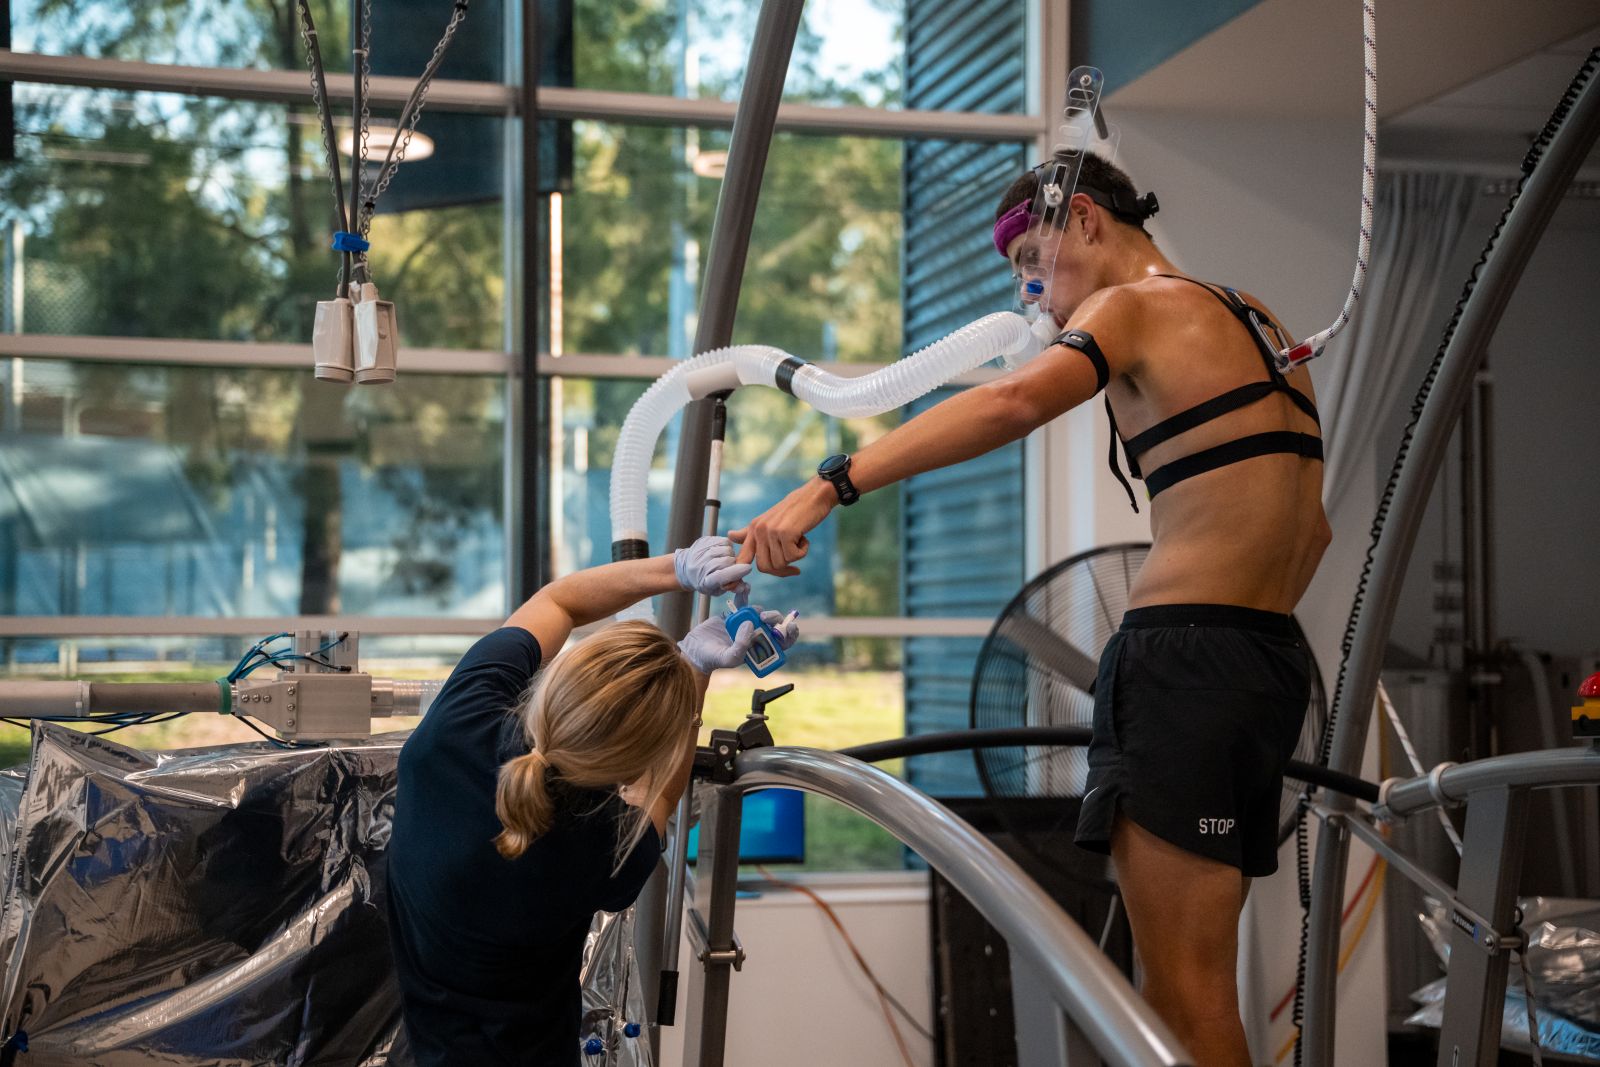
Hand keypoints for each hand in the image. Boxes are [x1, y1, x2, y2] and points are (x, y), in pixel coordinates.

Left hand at [673, 535, 751, 596]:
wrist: (687, 568)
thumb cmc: (705, 581)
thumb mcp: (716, 590)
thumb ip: (731, 587)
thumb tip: (745, 587)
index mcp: (705, 582)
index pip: (722, 576)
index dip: (736, 572)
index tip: (748, 568)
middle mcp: (701, 566)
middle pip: (727, 561)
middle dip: (734, 564)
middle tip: (731, 568)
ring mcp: (701, 552)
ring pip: (727, 550)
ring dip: (731, 555)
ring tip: (724, 559)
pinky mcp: (704, 541)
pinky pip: (725, 541)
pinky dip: (727, 546)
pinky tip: (722, 552)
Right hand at [676, 605, 801, 673]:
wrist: (694, 649)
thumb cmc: (712, 658)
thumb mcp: (729, 657)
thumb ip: (741, 645)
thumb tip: (751, 625)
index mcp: (760, 650)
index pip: (782, 642)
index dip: (789, 634)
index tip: (790, 626)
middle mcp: (756, 637)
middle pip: (774, 625)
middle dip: (774, 618)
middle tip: (765, 617)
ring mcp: (746, 625)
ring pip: (760, 613)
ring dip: (759, 609)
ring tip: (749, 610)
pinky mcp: (735, 615)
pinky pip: (744, 604)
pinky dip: (745, 596)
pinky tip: (744, 589)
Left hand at [729, 481, 834, 576]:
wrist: (813, 496)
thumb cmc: (794, 511)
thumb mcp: (768, 521)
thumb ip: (750, 533)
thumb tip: (730, 535)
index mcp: (753, 529)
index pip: (741, 558)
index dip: (736, 575)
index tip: (732, 586)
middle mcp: (758, 530)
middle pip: (765, 567)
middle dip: (781, 569)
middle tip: (794, 562)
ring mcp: (771, 531)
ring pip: (780, 563)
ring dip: (794, 557)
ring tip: (799, 540)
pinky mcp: (785, 533)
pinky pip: (793, 557)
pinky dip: (803, 551)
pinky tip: (804, 538)